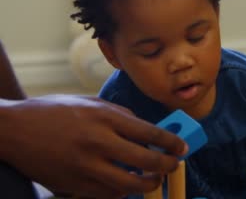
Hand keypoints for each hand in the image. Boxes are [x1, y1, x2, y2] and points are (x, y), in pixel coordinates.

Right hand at [0, 95, 187, 197]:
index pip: (150, 133)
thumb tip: (148, 131)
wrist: (15, 130)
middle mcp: (98, 142)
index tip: (182, 148)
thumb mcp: (91, 103)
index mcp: (104, 118)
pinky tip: (127, 183)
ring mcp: (86, 166)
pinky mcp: (75, 185)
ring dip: (148, 183)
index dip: (172, 142)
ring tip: (154, 178)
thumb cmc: (55, 112)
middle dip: (167, 165)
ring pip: (130, 184)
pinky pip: (109, 194)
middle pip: (146, 161)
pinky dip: (123, 191)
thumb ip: (121, 116)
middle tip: (173, 165)